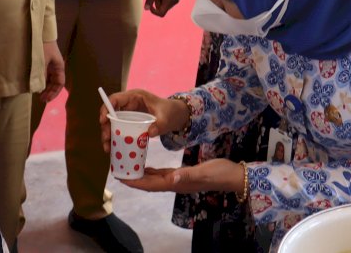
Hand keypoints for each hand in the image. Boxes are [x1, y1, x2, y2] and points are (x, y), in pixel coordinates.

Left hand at [40, 40, 65, 103]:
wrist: (40, 33)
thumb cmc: (43, 46)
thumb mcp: (42, 61)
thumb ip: (41, 75)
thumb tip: (39, 88)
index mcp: (59, 67)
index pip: (59, 83)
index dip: (54, 93)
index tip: (47, 99)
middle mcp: (55, 67)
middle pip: (55, 83)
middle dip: (49, 92)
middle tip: (42, 99)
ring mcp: (49, 65)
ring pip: (49, 80)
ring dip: (45, 87)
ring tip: (38, 94)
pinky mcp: (43, 62)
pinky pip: (44, 75)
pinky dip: (41, 81)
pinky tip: (35, 85)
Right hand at [98, 89, 188, 151]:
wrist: (176, 116)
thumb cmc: (170, 112)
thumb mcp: (166, 118)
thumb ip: (160, 124)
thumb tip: (149, 134)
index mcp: (135, 97)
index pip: (115, 99)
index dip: (106, 108)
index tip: (103, 121)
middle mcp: (128, 104)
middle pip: (111, 113)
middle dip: (106, 126)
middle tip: (106, 140)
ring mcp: (128, 114)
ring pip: (112, 123)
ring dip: (108, 135)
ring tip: (108, 148)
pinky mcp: (130, 123)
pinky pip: (118, 129)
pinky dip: (115, 138)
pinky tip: (113, 149)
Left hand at [119, 159, 243, 195]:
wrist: (233, 176)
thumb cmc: (220, 173)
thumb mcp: (204, 172)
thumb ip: (188, 175)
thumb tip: (172, 179)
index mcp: (177, 183)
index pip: (151, 184)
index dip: (135, 182)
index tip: (120, 177)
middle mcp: (174, 184)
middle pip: (148, 183)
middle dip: (133, 179)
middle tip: (117, 170)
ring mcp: (178, 180)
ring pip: (154, 179)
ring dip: (140, 175)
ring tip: (127, 167)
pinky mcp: (182, 175)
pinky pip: (162, 175)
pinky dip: (151, 171)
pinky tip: (145, 166)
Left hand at [145, 0, 180, 17]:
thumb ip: (149, 0)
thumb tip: (146, 9)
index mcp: (169, 1)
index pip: (161, 13)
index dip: (154, 11)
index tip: (150, 4)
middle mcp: (175, 1)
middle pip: (164, 9)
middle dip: (157, 4)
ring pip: (166, 6)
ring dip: (160, 1)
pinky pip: (169, 2)